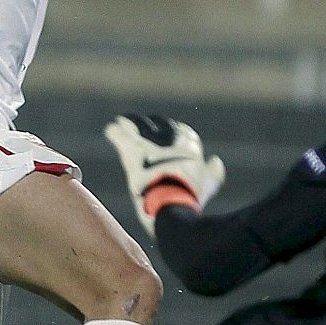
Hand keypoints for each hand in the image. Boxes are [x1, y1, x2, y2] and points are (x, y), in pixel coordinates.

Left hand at [103, 115, 225, 237]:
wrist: (172, 202)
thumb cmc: (190, 197)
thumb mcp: (207, 185)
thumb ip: (213, 173)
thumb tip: (214, 161)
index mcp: (189, 145)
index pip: (180, 130)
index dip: (171, 132)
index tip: (164, 134)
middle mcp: (169, 138)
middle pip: (157, 124)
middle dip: (149, 126)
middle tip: (140, 127)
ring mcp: (148, 142)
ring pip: (137, 125)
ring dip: (129, 124)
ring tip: (122, 123)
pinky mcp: (131, 149)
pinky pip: (118, 133)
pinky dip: (114, 131)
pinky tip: (111, 129)